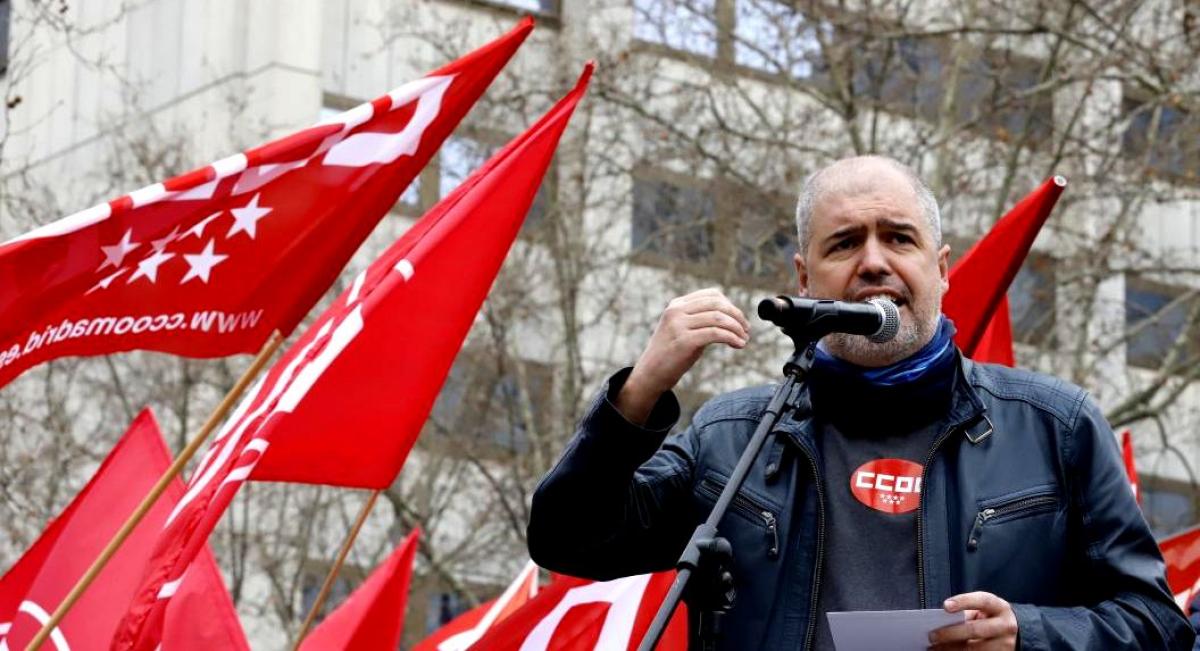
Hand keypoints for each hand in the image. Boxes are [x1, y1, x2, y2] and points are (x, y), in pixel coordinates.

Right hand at [616, 288, 749, 424]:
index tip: (739, 320)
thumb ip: (699, 319)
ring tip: (744, 339)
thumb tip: (729, 316)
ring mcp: (679, 325)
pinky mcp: (684, 341)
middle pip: (718, 304)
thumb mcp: (682, 329)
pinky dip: (731, 338)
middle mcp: (677, 311)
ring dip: (737, 328)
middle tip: (746, 330)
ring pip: (719, 319)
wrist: (650, 374)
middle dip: (737, 316)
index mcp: (676, 305)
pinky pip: (716, 334)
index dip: (730, 305)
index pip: (712, 295)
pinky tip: (738, 345)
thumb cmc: (670, 354)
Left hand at [928, 592, 1017, 649]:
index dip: (963, 602)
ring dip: (951, 649)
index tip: (945, 606)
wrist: (1016, 633)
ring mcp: (1005, 644)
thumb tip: (942, 621)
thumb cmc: (991, 617)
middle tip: (932, 636)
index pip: (982, 601)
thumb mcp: (985, 609)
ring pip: (975, 649)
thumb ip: (968, 611)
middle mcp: (1005, 626)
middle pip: (975, 630)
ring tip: (935, 647)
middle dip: (951, 633)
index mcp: (999, 607)